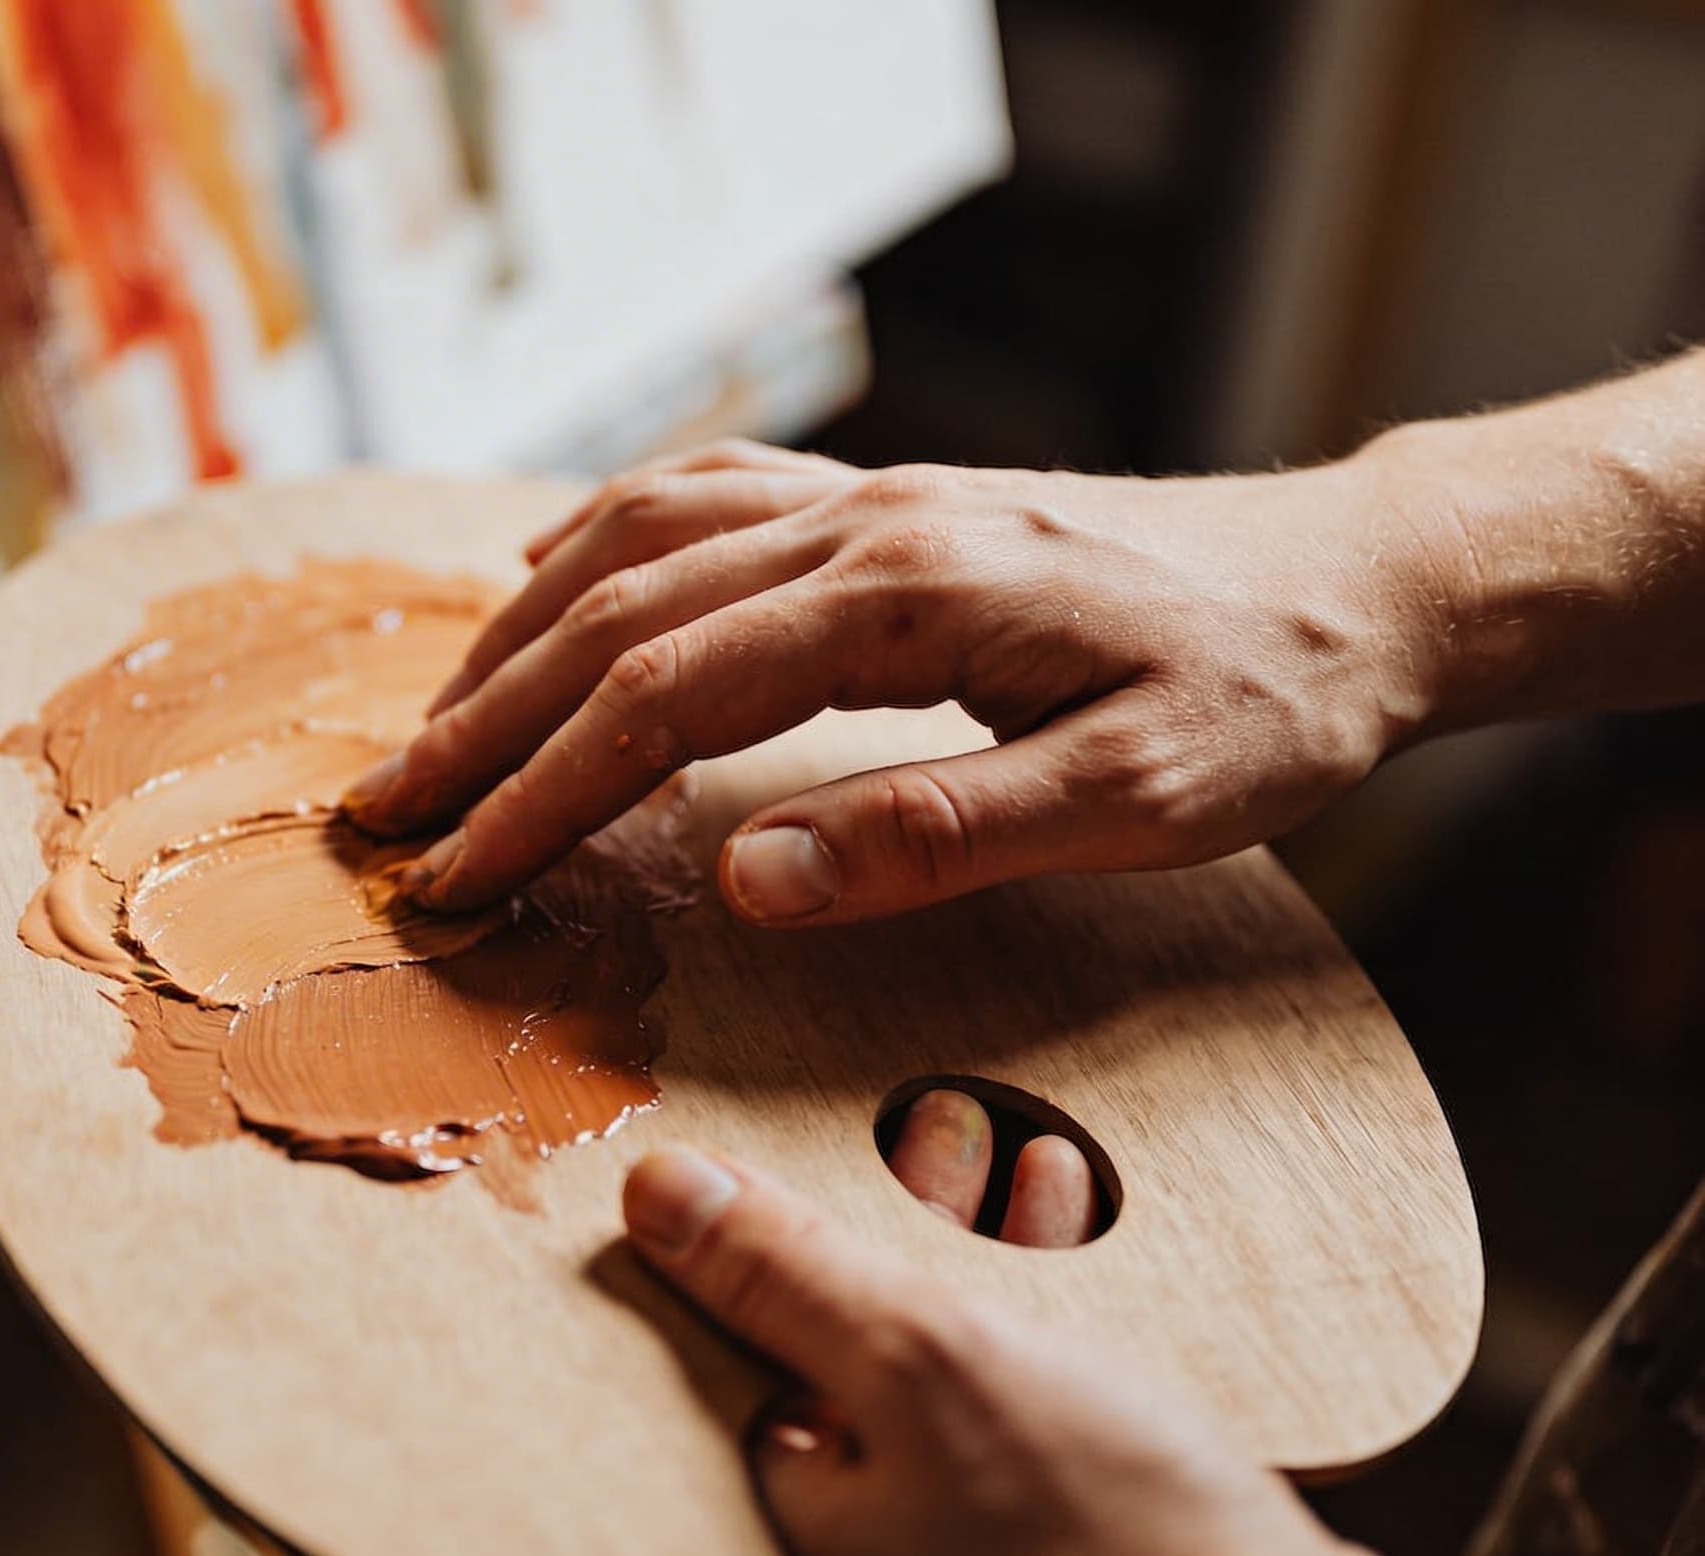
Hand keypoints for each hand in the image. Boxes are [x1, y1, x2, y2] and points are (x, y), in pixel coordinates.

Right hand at [345, 441, 1449, 920]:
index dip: (542, 792)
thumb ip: (937, 837)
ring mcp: (867, 497)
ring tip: (433, 727)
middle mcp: (864, 520)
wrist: (1353, 585)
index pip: (666, 694)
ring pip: (634, 540)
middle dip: (482, 720)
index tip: (455, 878)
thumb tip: (743, 880)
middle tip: (381, 815)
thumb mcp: (1138, 799)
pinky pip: (697, 497)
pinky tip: (545, 584)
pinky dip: (593, 543)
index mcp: (909, 592)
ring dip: (514, 632)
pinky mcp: (882, 505)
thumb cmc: (1262, 703)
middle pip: (615, 610)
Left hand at [620, 1147, 1557, 1555]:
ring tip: (980, 1242)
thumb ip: (786, 1281)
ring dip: (927, 1317)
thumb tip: (653, 1193)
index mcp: (784, 1541)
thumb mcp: (932, 1362)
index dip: (718, 1264)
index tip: (740, 1175)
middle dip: (838, 1286)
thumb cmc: (1125, 1536)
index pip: (696, 1372)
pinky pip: (969, 1434)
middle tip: (893, 1196)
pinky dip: (994, 1371)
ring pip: (890, 1400)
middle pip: (796, 1379)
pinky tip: (1040, 1324)